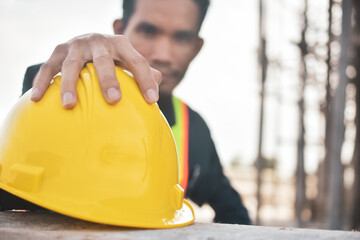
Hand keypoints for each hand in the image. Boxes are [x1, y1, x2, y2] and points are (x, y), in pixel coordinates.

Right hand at [30, 33, 161, 108]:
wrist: (87, 41)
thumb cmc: (114, 58)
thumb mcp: (129, 61)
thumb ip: (143, 72)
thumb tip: (157, 87)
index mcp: (120, 44)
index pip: (137, 61)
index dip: (145, 80)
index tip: (152, 101)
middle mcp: (98, 41)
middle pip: (104, 60)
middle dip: (108, 79)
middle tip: (114, 100)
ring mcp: (76, 45)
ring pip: (72, 64)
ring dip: (70, 84)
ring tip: (70, 105)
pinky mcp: (57, 51)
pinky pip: (48, 67)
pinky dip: (42, 82)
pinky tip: (37, 98)